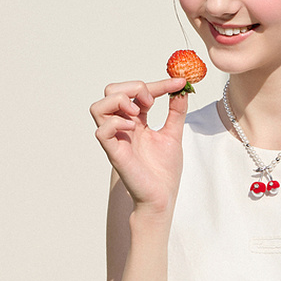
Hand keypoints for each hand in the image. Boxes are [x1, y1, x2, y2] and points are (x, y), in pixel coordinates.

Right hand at [90, 77, 188, 214]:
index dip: (158, 83)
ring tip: (139, 115)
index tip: (179, 82)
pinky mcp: (114, 153)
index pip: (137, 92)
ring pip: (98, 106)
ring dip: (120, 101)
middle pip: (111, 91)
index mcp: (136, 121)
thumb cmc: (164, 171)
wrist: (162, 197)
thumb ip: (176, 111)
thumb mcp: (173, 134)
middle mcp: (122, 127)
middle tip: (152, 103)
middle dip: (133, 87)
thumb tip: (182, 89)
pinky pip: (102, 131)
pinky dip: (117, 123)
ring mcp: (116, 139)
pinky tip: (133, 129)